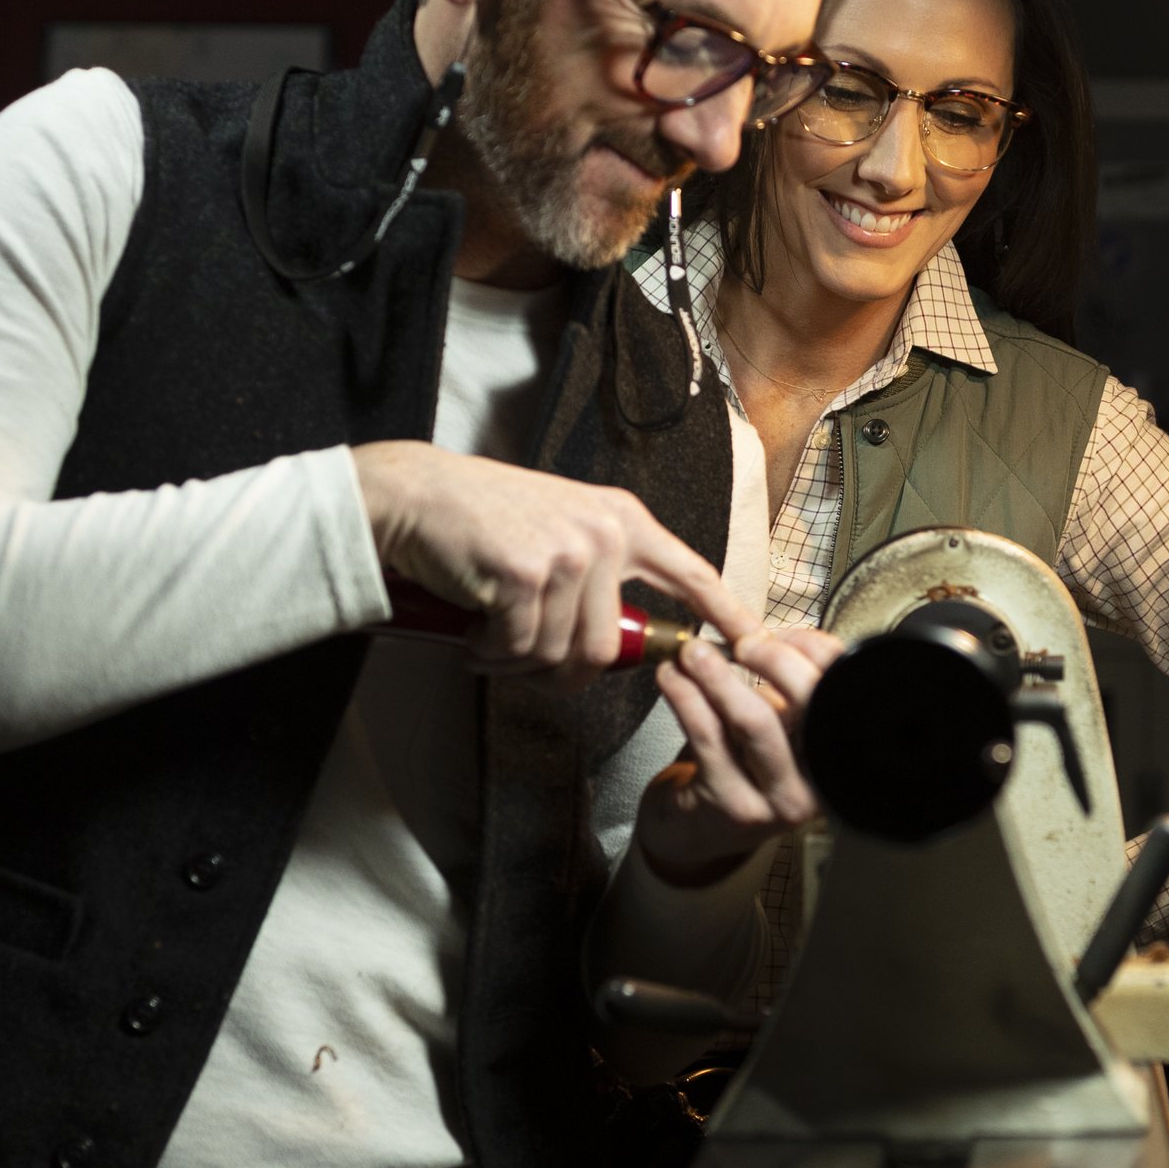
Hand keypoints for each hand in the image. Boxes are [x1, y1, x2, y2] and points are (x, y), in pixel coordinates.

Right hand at [351, 443, 749, 675]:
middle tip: (518, 658)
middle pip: (607, 648)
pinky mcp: (527, 575)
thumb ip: (598, 572)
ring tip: (487, 632)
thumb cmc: (480, 519)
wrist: (416, 496)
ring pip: (558, 654)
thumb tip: (616, 643)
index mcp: (623, 521)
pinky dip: (489, 652)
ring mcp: (568, 553)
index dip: (725, 613)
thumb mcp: (561, 528)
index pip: (691, 573)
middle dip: (561, 672)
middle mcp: (605, 534)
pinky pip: (519, 649)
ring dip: (515, 661)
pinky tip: (471, 625)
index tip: (752, 642)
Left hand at [636, 625, 848, 883]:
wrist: (701, 829)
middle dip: (772, 659)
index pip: (841, 685)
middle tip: (739, 641)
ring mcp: (779, 800)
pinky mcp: (733, 806)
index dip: (813, 648)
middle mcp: (821, 781)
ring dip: (718, 675)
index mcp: (837, 750)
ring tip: (691, 651)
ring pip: (754, 721)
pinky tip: (670, 677)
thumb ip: (776, 677)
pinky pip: (709, 737)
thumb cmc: (741, 764)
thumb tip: (755, 623)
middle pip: (808, 703)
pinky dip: (686, 698)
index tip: (777, 631)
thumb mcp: (773, 722)